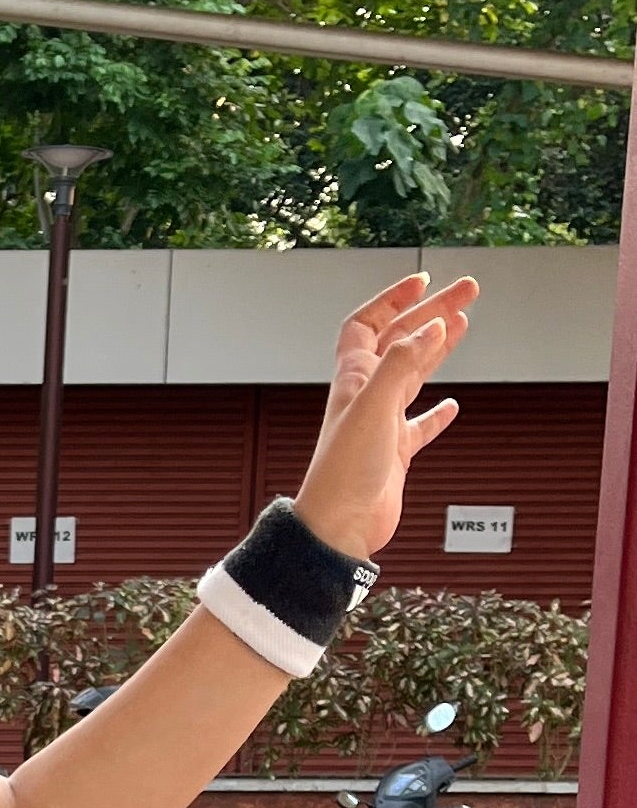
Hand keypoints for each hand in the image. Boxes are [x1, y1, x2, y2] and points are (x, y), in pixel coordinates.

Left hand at [295, 271, 475, 563]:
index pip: (368, 323)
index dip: (392, 299)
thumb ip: (403, 363)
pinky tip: (451, 406)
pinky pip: (419, 426)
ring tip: (464, 325)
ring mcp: (381, 424)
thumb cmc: (343, 472)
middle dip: (432, 312)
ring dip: (438, 348)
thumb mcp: (374, 405)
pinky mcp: (395, 453)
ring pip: (413, 375)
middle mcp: (366, 396)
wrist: (339, 526)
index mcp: (354, 378)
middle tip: (468, 291)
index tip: (423, 280)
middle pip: (401, 341)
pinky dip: (436, 413)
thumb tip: (432, 326)